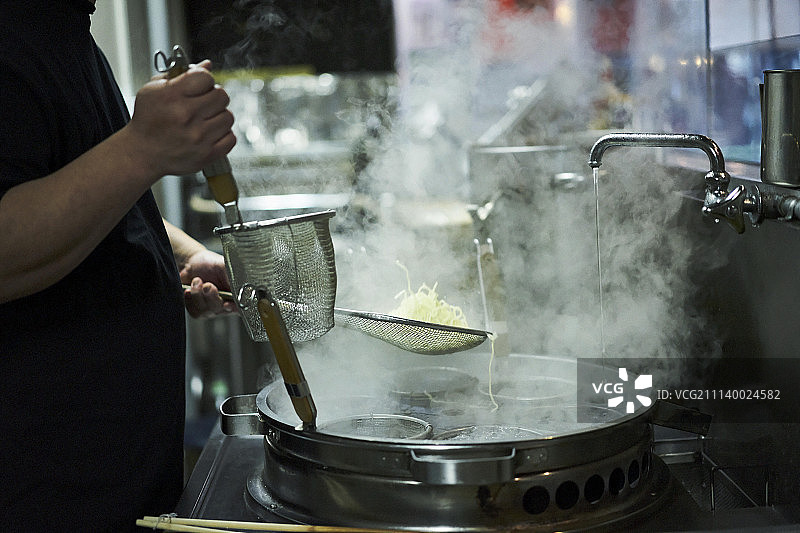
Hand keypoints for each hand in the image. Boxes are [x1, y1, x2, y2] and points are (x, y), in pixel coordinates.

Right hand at [125, 60, 235, 179]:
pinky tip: (209, 133)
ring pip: (228, 117)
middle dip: (214, 97)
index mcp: (172, 96)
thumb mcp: (154, 90)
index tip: (198, 86)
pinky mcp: (207, 155)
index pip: (206, 77)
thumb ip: (181, 74)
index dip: (204, 80)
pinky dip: (223, 135)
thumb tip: (208, 65)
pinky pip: (231, 138)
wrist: (143, 153)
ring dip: (218, 116)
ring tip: (204, 120)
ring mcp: (198, 137)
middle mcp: (186, 116)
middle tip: (202, 103)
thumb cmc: (149, 119)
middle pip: (222, 96)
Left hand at [179, 249, 235, 317]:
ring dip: (198, 295)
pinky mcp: (198, 311)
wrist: (193, 264)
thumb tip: (243, 284)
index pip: (241, 307)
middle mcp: (226, 303)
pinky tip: (190, 289)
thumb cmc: (212, 264)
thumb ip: (235, 276)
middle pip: (220, 309)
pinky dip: (190, 299)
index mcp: (237, 293)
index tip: (226, 304)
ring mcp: (212, 309)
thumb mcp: (225, 266)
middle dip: (212, 297)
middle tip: (208, 285)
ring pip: (206, 311)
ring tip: (197, 281)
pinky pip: (195, 311)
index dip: (234, 308)